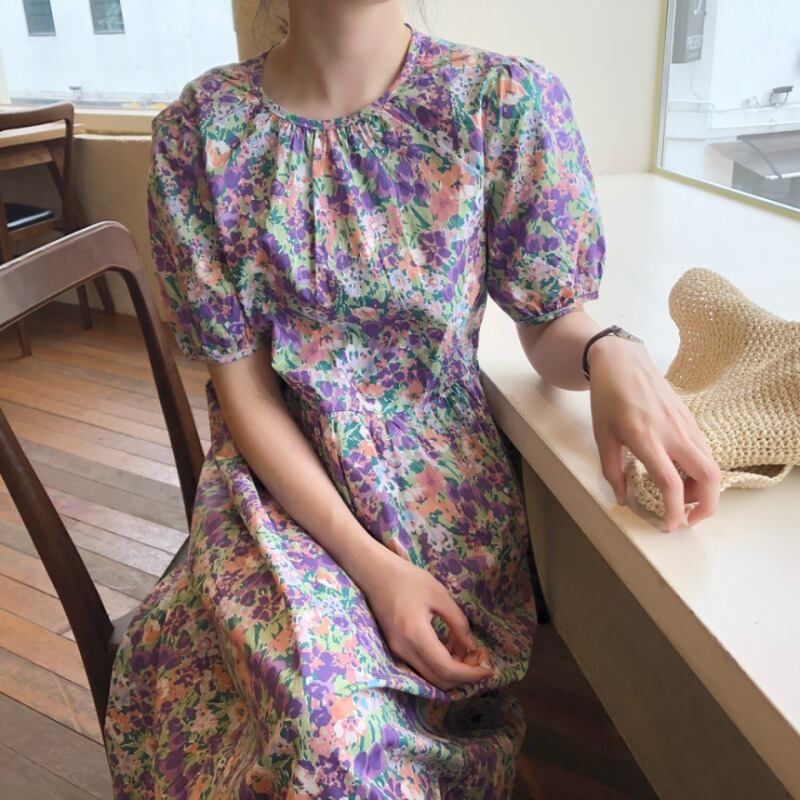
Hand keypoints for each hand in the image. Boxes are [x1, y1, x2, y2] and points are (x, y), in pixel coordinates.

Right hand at [359, 540, 492, 690]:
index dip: (470, 674)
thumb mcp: (439, 595)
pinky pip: (422, 667)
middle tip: (481, 659)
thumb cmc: (408, 579)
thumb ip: (458, 623)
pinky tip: (451, 648)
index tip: (489, 670)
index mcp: (416, 635)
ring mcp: (398, 652)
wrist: (375, 573)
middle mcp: (404, 650)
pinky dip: (439, 665)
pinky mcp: (396, 649)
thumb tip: (471, 647)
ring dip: (452, 672)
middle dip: (464, 676)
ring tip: (469, 653)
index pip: (447, 669)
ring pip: (430, 677)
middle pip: (439, 680)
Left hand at [587, 336, 722, 530]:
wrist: (622, 361)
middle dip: (707, 505)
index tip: (671, 526)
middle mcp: (672, 433)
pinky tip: (681, 474)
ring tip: (681, 498)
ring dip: (704, 488)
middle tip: (689, 519)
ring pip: (711, 463)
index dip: (674, 510)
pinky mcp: (690, 418)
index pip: (671, 482)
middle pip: (709, 476)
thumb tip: (622, 500)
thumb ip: (612, 471)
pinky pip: (704, 450)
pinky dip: (700, 470)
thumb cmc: (607, 398)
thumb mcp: (602, 436)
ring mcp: (685, 424)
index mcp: (646, 438)